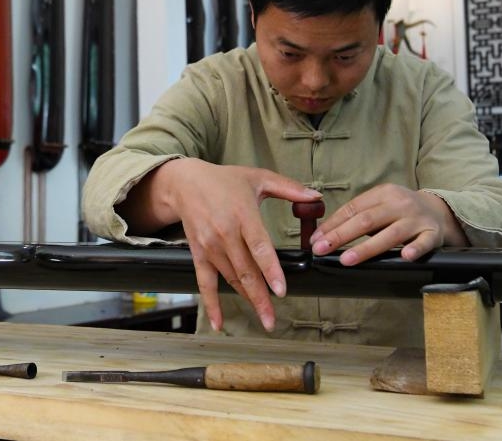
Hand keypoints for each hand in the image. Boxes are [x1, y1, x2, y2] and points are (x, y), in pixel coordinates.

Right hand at [141, 158, 320, 331]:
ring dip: (247, 300)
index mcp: (243, 214)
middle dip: (261, 298)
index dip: (270, 270)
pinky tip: (219, 323)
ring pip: (232, 279)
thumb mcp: (258, 178)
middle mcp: (225, 233)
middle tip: (273, 321)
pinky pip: (205, 283)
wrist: (185, 183)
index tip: (280, 291)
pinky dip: (212, 304)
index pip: (259, 247)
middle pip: (245, 271)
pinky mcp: (198, 254)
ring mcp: (210, 246)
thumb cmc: (224, 180)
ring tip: (263, 318)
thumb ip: (289, 188)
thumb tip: (316, 196)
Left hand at [309, 184, 465, 263]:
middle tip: (322, 249)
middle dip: (341, 236)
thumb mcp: (380, 205)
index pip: (353, 209)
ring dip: (367, 248)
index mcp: (383, 194)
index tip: (316, 239)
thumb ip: (358, 216)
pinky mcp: (433, 233)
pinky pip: (424, 242)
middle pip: (366, 220)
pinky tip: (405, 257)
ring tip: (347, 259)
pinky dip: (415, 249)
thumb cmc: (401, 211)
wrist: (440, 210)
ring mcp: (416, 219)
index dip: (332, 224)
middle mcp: (399, 203)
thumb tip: (324, 235)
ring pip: (390, 234)